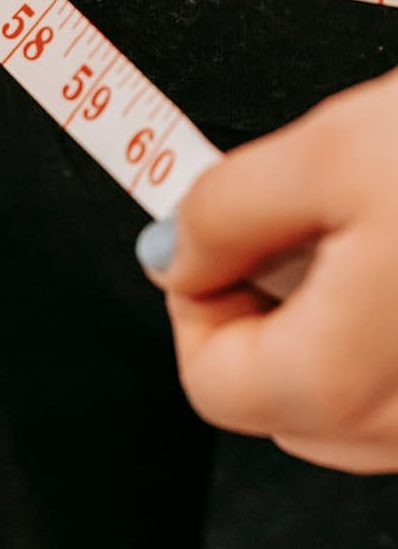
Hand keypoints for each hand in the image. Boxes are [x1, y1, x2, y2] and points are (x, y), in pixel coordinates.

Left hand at [136, 68, 397, 473]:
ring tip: (363, 233)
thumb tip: (173, 249)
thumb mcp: (332, 155)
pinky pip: (397, 380)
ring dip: (324, 316)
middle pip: (272, 392)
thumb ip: (223, 212)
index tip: (207, 244)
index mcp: (342, 386)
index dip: (192, 299)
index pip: (208, 379)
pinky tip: (395, 259)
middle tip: (294, 228)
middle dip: (260, 307)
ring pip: (340, 390)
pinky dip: (379, 327)